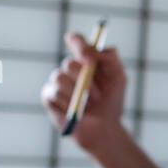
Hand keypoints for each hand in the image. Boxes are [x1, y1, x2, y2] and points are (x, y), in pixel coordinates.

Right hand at [39, 31, 127, 153]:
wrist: (104, 127)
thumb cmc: (112, 101)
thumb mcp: (119, 78)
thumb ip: (111, 59)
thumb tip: (95, 50)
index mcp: (86, 59)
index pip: (75, 40)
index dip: (78, 43)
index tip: (87, 54)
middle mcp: (70, 68)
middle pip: (69, 63)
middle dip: (85, 80)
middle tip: (98, 96)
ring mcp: (57, 81)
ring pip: (60, 78)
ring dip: (77, 94)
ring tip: (89, 106)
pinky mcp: (48, 95)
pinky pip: (53, 93)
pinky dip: (67, 103)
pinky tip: (75, 110)